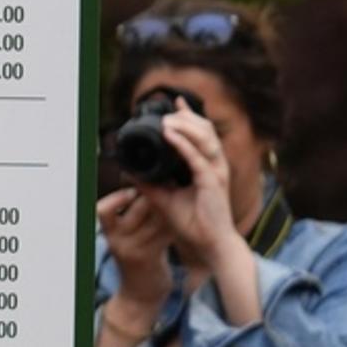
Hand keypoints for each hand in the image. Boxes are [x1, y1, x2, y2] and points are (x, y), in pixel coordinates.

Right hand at [96, 187, 173, 319]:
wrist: (140, 293)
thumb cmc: (136, 257)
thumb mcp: (125, 237)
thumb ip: (132, 214)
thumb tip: (144, 185)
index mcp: (109, 232)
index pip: (102, 210)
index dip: (116, 198)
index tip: (130, 192)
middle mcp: (117, 240)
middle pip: (137, 210)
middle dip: (152, 197)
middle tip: (166, 187)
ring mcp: (134, 250)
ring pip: (155, 219)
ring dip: (168, 209)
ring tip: (176, 201)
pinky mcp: (151, 257)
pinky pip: (165, 233)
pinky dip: (174, 223)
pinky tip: (181, 219)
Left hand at [134, 101, 237, 261]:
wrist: (210, 243)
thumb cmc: (194, 223)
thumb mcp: (165, 199)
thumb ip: (151, 184)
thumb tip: (131, 173)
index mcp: (207, 166)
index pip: (202, 135)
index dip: (190, 117)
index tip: (176, 102)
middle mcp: (214, 165)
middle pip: (206, 130)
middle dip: (188, 116)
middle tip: (169, 109)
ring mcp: (216, 172)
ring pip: (204, 139)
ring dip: (185, 126)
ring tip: (167, 119)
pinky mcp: (212, 182)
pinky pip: (197, 158)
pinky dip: (183, 145)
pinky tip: (171, 135)